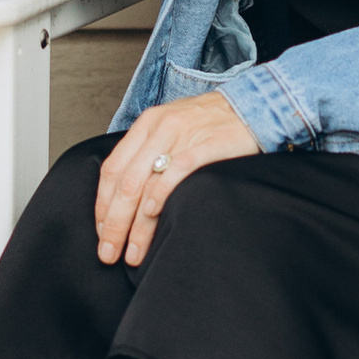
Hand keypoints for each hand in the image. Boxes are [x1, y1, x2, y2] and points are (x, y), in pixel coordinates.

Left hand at [95, 92, 258, 269]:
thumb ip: (151, 152)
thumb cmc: (213, 122)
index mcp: (147, 124)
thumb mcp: (174, 127)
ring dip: (136, 226)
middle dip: (113, 224)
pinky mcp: (206, 145)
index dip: (102, 206)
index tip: (102, 233)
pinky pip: (176, 172)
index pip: (112, 169)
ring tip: (133, 253)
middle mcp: (159, 128)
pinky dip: (161, 196)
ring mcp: (182, 136)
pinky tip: (154, 216)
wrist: (255, 105)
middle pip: (124, 183)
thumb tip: (129, 195)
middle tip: (109, 253)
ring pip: (145, 184)